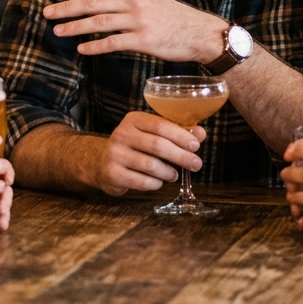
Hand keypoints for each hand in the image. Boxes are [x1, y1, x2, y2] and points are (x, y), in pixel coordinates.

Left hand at [43, 0, 227, 62]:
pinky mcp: (144, 40)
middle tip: (47, 12)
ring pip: (100, 22)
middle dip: (67, 7)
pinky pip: (114, 43)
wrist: (200, 33)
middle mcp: (134, 2)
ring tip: (58, 32)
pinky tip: (82, 50)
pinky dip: (96, 46)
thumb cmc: (174, 16)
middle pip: (93, 3)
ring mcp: (139, 21)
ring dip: (75, 27)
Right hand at [90, 111, 206, 195]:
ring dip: (169, 172)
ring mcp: (115, 154)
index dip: (181, 136)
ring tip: (174, 175)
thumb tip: (201, 133)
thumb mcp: (152, 134)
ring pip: (151, 166)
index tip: (196, 145)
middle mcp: (122, 134)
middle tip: (196, 164)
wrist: (101, 162)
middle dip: (181, 156)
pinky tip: (159, 182)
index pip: (160, 125)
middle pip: (158, 145)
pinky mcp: (113, 174)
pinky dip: (156, 184)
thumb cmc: (135, 147)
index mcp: (133, 120)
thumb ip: (176, 132)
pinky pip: (142, 182)